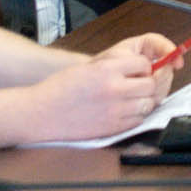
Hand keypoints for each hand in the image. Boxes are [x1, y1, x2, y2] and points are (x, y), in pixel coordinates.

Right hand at [24, 39, 173, 145]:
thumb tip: (140, 66)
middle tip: (136, 86)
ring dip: (143, 101)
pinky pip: (138, 120)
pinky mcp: (113, 127)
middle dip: (146, 84)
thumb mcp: (88, 67)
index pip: (143, 63)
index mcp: (106, 69)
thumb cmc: (61, 88)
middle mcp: (114, 88)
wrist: (40, 113)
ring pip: (148, 103)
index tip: (137, 71)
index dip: (142, 67)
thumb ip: (114, 67)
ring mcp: (115, 110)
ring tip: (130, 100)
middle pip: (149, 84)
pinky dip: (136, 116)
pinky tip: (123, 112)